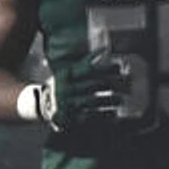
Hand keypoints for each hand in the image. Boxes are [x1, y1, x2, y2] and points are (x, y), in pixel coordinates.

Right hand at [17, 53, 135, 129]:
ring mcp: (68, 104)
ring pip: (94, 101)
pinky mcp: (70, 117)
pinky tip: (113, 114)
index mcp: (67, 75)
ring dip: (110, 100)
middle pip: (95, 85)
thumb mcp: (68, 71)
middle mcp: (67, 89)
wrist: (40, 106)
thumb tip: (104, 51)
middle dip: (113, 84)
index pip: (89, 69)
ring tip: (122, 99)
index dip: (106, 67)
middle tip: (128, 84)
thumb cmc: (60, 86)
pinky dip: (102, 116)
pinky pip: (89, 117)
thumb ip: (85, 63)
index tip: (120, 67)